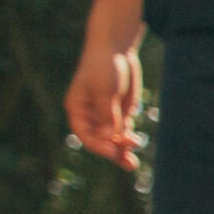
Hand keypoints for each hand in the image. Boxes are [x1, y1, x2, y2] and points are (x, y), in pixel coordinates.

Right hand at [66, 40, 142, 169]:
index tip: (114, 152)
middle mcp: (90, 116)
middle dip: (114, 152)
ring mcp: (106, 116)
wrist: (116, 50)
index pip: (85, 135)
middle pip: (100, 141)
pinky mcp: (120, 114)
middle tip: (130, 163)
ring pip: (113, 140)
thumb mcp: (104, 90)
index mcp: (78, 110)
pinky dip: (129, 140)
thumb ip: (107, 114)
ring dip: (124, 149)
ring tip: (134, 155)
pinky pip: (123, 132)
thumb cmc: (104, 67)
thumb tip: (110, 136)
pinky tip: (135, 141)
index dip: (99, 147)